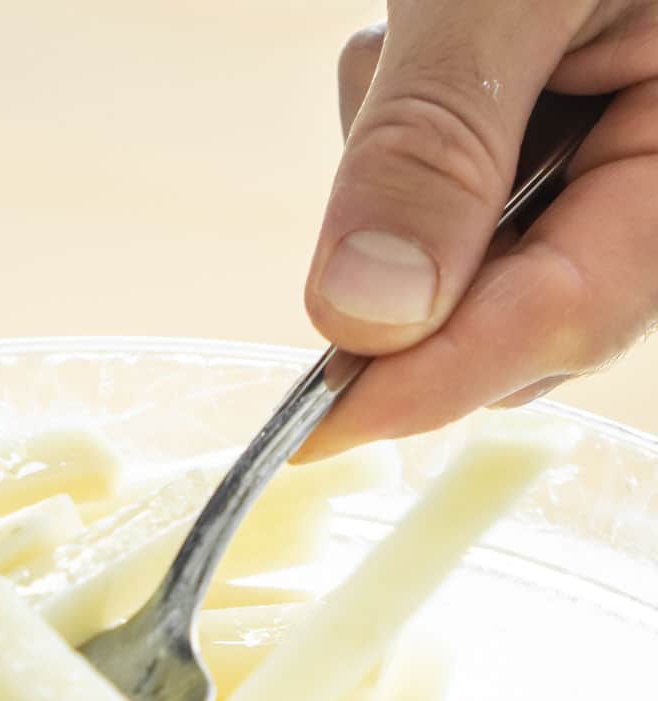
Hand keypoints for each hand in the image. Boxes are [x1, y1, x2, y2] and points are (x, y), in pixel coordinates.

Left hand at [301, 2, 657, 456]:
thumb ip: (442, 139)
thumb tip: (363, 313)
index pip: (568, 316)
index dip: (433, 383)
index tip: (317, 428)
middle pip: (521, 311)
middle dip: (420, 271)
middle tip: (368, 178)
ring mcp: (615, 149)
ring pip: (481, 254)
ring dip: (414, 179)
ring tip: (420, 41)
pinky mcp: (562, 124)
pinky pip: (471, 183)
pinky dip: (419, 132)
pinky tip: (426, 41)